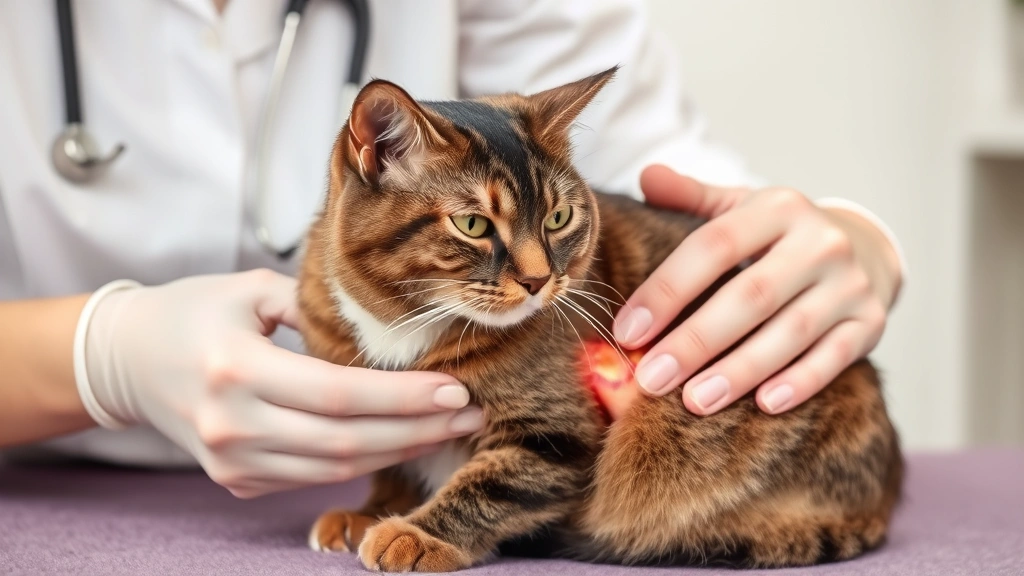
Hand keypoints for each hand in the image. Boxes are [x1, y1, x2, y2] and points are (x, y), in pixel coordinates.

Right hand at [82, 270, 483, 496]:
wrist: (127, 360)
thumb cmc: (193, 312)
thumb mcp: (252, 290)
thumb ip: (318, 306)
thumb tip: (390, 321)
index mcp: (235, 369)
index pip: (339, 394)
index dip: (404, 398)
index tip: (457, 387)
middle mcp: (231, 425)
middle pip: (346, 441)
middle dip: (418, 430)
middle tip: (470, 413)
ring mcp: (232, 462)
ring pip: (335, 468)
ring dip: (399, 450)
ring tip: (448, 428)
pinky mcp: (236, 480)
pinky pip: (312, 477)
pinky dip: (361, 462)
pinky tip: (400, 441)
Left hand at [613, 165, 901, 414]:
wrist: (865, 248)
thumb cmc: (779, 237)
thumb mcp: (740, 208)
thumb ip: (691, 196)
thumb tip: (647, 175)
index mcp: (778, 208)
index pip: (714, 246)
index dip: (667, 289)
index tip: (628, 330)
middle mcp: (820, 242)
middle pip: (750, 295)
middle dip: (696, 341)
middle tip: (652, 377)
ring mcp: (850, 284)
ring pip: (790, 332)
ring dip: (740, 370)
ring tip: (694, 400)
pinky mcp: (870, 322)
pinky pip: (834, 358)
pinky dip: (800, 383)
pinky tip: (763, 405)